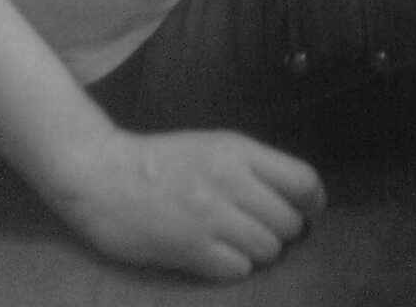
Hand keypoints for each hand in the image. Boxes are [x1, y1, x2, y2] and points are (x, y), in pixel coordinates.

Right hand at [53, 126, 325, 281]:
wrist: (103, 175)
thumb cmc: (161, 160)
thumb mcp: (212, 146)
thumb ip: (252, 167)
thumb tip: (296, 198)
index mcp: (237, 150)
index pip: (303, 181)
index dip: (312, 202)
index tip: (305, 211)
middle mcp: (230, 181)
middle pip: (290, 222)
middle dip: (283, 230)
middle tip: (261, 228)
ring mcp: (211, 217)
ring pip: (269, 249)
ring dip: (259, 251)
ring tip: (237, 241)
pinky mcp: (191, 249)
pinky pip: (239, 270)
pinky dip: (234, 266)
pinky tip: (216, 253)